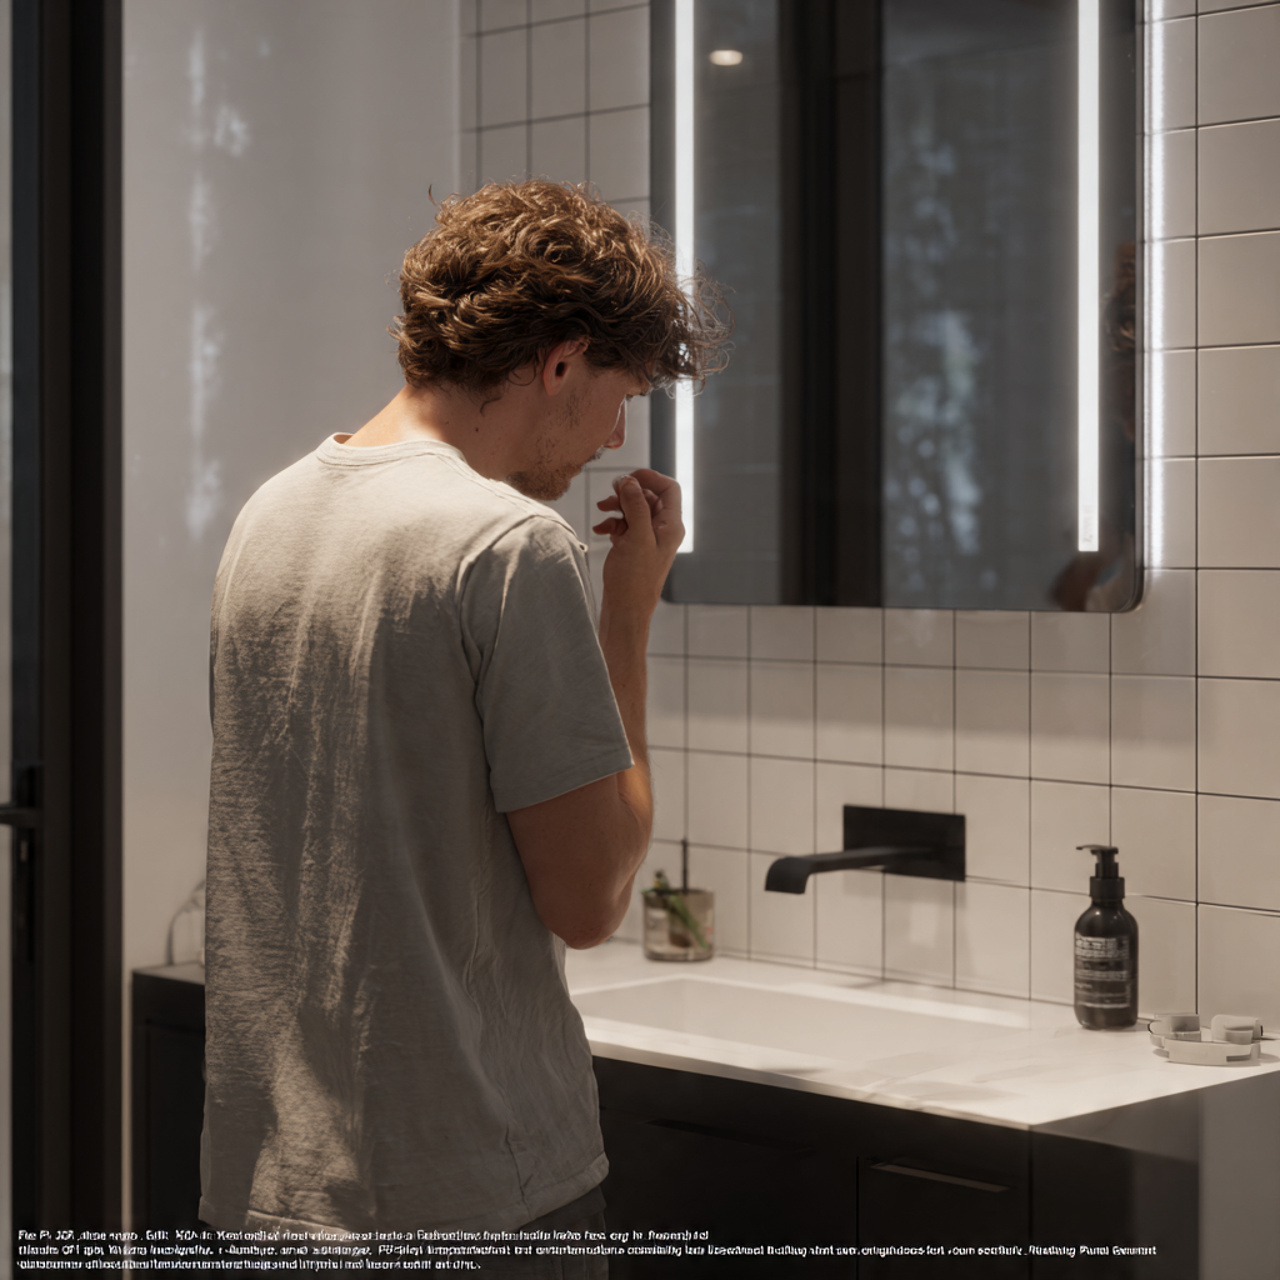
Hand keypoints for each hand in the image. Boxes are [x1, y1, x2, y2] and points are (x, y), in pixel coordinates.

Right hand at [591, 468, 684, 621]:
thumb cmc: (634, 581)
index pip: (669, 488)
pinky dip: (612, 522)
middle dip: (628, 492)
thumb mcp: (636, 537)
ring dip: (617, 506)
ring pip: (634, 510)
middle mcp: (662, 531)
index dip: (650, 477)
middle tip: (610, 493)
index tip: (628, 477)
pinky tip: (600, 529)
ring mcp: (647, 540)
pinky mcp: (633, 548)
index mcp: (671, 526)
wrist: (624, 611)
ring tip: (601, 509)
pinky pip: (624, 525)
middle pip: (648, 497)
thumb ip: (636, 505)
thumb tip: (630, 481)